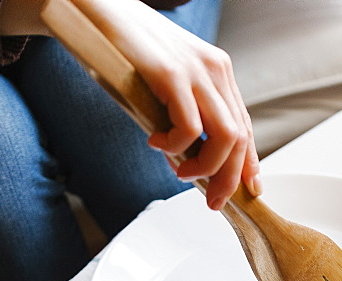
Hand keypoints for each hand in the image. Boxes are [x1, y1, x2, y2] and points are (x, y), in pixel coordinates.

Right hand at [30, 0, 261, 209]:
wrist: (92, 7)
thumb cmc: (123, 48)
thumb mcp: (164, 83)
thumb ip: (182, 114)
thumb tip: (187, 159)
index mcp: (217, 71)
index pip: (245, 125)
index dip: (248, 162)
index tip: (247, 190)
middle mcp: (215, 69)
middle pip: (240, 137)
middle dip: (229, 178)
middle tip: (213, 201)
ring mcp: (197, 70)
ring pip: (225, 136)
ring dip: (206, 167)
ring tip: (181, 172)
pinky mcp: (171, 73)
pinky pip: (190, 127)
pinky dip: (175, 146)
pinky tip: (156, 142)